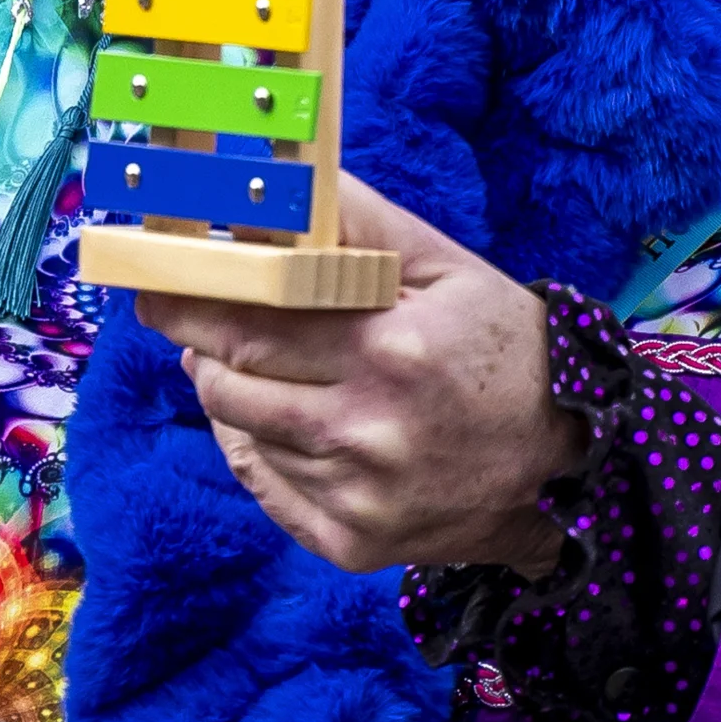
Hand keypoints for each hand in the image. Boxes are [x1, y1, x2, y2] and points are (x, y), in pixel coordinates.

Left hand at [136, 181, 582, 576]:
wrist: (569, 462)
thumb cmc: (500, 349)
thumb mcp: (446, 268)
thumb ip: (362, 222)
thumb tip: (287, 177)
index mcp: (388, 351)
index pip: (249, 324)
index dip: (187, 304)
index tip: (151, 287)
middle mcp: (367, 430)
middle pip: (228, 384)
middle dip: (202, 349)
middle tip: (202, 329)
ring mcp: (359, 496)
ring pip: (241, 435)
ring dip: (233, 399)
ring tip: (261, 374)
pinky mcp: (354, 544)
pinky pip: (266, 491)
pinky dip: (260, 454)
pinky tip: (287, 430)